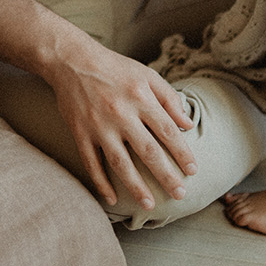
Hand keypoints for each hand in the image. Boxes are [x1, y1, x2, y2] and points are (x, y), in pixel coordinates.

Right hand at [44, 40, 197, 209]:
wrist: (72, 61)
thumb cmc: (115, 67)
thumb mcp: (146, 75)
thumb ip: (169, 98)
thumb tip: (188, 123)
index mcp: (140, 98)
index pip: (167, 130)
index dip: (182, 152)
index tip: (193, 170)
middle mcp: (121, 114)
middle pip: (148, 151)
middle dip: (166, 175)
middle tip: (180, 194)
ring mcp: (99, 126)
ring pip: (120, 163)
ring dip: (136, 187)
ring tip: (149, 205)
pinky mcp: (80, 133)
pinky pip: (91, 162)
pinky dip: (100, 182)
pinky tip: (111, 199)